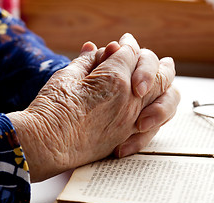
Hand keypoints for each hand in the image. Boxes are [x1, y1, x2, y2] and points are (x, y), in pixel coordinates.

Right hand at [8, 33, 179, 181]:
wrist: (47, 146)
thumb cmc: (52, 110)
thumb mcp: (67, 76)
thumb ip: (88, 61)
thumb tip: (98, 49)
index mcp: (115, 79)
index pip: (131, 53)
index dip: (126, 46)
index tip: (120, 45)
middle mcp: (131, 100)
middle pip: (159, 74)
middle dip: (154, 63)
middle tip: (146, 60)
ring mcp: (133, 120)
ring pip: (166, 99)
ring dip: (165, 85)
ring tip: (160, 80)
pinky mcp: (129, 137)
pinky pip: (155, 124)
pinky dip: (157, 113)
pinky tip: (151, 109)